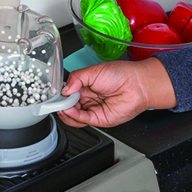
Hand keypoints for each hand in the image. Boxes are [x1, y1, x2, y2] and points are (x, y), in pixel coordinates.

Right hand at [57, 58, 176, 127]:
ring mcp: (93, 109)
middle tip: (58, 101)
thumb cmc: (122, 74)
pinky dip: (74, 116)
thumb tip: (64, 89)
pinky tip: (70, 109)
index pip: (67, 94)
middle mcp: (88, 99)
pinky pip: (82, 120)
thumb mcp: (93, 71)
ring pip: (73, 116)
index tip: (54, 95)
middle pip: (68, 106)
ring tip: (64, 105)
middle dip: (61, 104)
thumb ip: (76, 78)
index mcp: (85, 87)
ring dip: (65, 112)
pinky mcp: (99, 118)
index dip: (60, 95)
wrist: (137, 84)